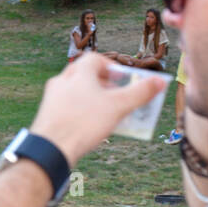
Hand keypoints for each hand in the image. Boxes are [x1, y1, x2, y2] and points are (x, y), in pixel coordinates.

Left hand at [29, 53, 166, 165]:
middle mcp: (61, 81)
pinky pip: (68, 106)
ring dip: (94, 98)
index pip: (95, 59)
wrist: (51, 147)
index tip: (123, 79)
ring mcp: (52, 97)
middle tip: (118, 95)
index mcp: (78, 73)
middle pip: (85, 74)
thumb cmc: (84, 122)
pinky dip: (82, 110)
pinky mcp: (48, 114)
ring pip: (76, 91)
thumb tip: (159, 81)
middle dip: (105, 83)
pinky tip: (92, 125)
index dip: (112, 66)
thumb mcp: (119, 106)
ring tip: (109, 112)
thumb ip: (140, 92)